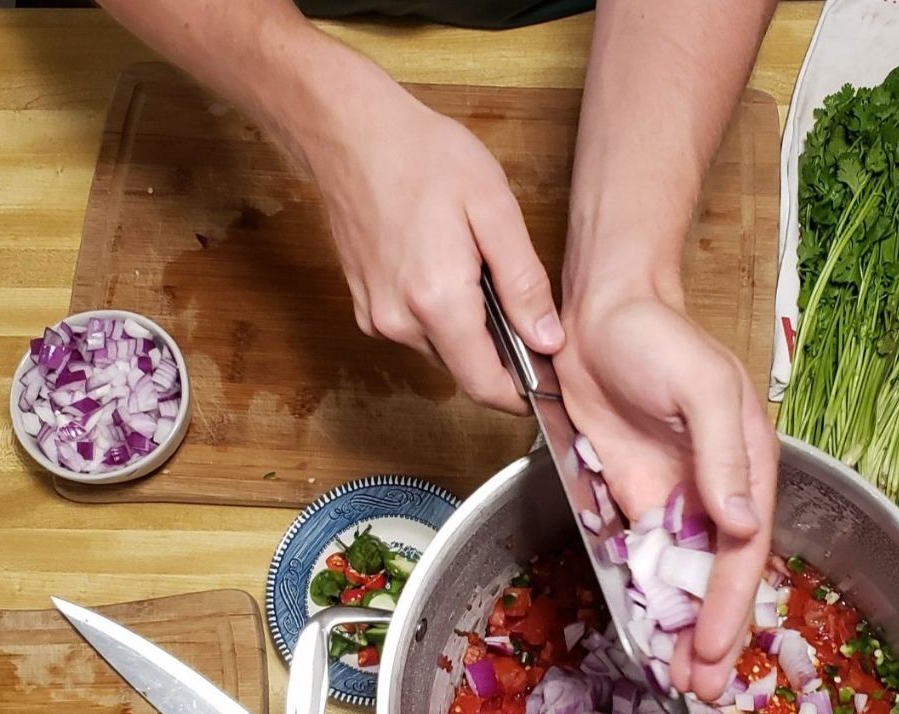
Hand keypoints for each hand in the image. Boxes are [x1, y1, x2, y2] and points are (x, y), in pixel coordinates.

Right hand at [305, 78, 562, 411]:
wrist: (349, 133)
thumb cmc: (421, 157)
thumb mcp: (493, 209)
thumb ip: (523, 282)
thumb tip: (548, 339)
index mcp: (436, 301)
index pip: (485, 385)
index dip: (522, 395)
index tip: (548, 383)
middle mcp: (399, 322)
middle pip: (464, 370)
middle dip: (499, 353)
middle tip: (522, 307)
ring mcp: (376, 318)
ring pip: (441, 351)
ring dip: (468, 331)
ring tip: (478, 274)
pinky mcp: (365, 308)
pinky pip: (415, 332)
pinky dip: (440, 316)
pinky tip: (447, 269)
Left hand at [554, 293, 778, 699]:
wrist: (599, 315)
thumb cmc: (659, 338)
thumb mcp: (702, 387)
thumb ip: (724, 456)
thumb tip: (741, 524)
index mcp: (745, 469)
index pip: (742, 553)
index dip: (729, 605)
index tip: (712, 650)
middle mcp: (714, 493)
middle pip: (717, 578)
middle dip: (712, 635)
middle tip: (699, 688)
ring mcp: (672, 498)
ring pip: (681, 578)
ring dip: (680, 628)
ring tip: (676, 677)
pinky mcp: (631, 498)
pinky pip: (641, 558)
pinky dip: (645, 598)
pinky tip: (644, 632)